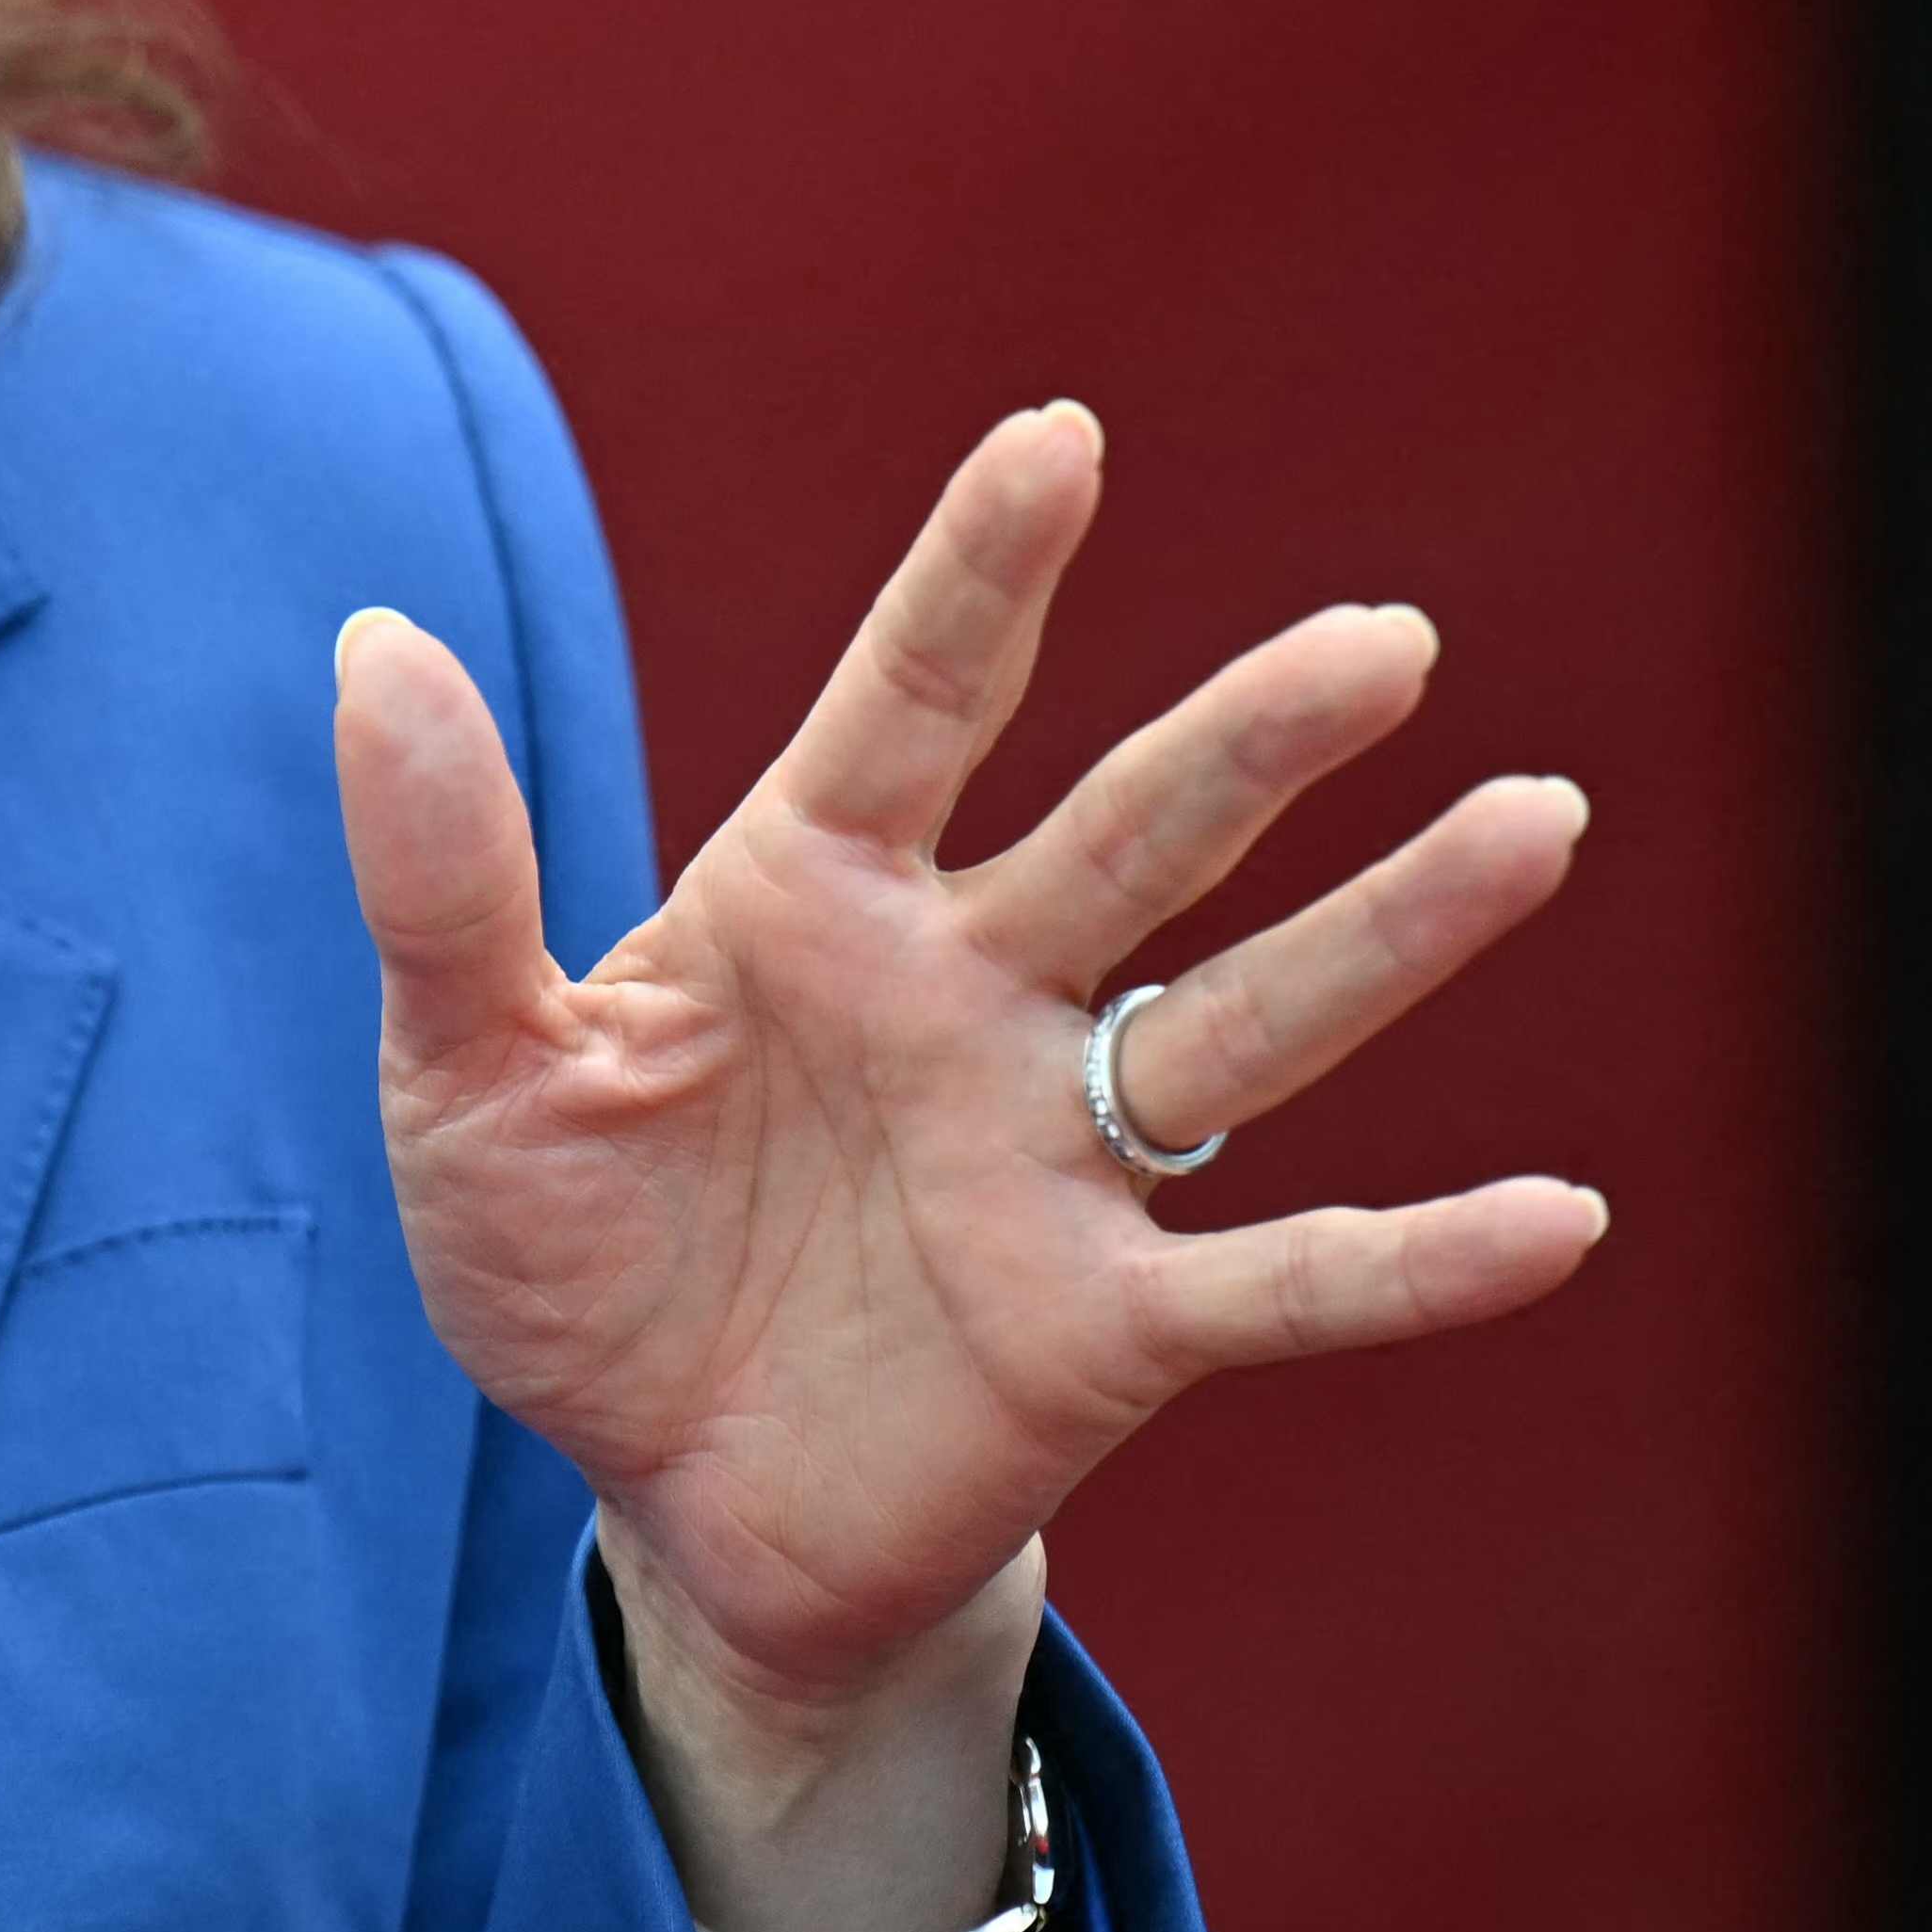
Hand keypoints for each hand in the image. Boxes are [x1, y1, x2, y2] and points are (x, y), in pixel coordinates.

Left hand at [334, 402, 1604, 1818]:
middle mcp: (971, 993)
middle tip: (1382, 645)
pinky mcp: (1107, 1327)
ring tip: (1534, 821)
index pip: (912, 701)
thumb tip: (373, 645)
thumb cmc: (574, 1259)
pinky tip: (1558, 1219)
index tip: (1059, 436)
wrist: (656, 1495)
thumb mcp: (468, 1071)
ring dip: (1391, 932)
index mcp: (815, 896)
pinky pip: (1285, 1283)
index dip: (980, 574)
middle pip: (1134, 837)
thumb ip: (443, 878)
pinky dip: (1418, 1261)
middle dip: (1251, 741)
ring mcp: (1056, 1155)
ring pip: (1247, 1020)